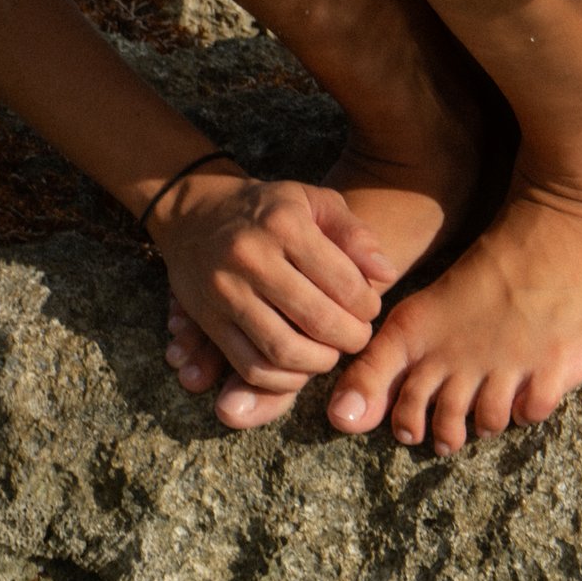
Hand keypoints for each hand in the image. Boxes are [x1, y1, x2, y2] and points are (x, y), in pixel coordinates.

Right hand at [145, 171, 396, 406]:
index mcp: (284, 225)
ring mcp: (226, 291)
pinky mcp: (209, 320)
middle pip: (318, 321)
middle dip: (350, 338)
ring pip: (285, 350)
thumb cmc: (269, 211)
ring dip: (319, 362)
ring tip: (331, 351)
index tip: (369, 309)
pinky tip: (300, 366)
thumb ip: (354, 233)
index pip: (344, 284)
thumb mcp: (314, 202)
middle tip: (357, 336)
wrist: (195, 213)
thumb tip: (386, 273)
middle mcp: (251, 257)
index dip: (368, 307)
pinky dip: (283, 379)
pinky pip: (252, 367)